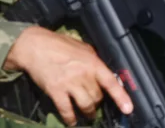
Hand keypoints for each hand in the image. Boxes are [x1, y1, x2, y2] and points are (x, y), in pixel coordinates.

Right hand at [3, 26, 132, 125]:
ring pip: (85, 105)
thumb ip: (93, 61)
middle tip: (96, 103)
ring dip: (88, 112)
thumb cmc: (60, 45)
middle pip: (97, 96)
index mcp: (93, 63)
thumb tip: (101, 72)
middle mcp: (84, 75)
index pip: (111, 83)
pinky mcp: (55, 91)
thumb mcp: (84, 48)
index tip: (128, 109)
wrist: (36, 46)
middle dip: (98, 102)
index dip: (121, 97)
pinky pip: (66, 110)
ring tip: (88, 115)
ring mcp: (69, 84)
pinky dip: (70, 118)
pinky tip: (72, 122)